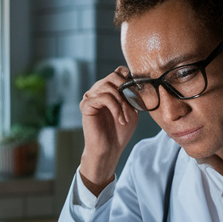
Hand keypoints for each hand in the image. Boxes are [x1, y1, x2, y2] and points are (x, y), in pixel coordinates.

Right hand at [77, 68, 139, 194]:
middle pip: (113, 76)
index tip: (136, 91)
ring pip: (109, 87)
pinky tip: (119, 119)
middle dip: (126, 90)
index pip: (117, 72)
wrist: (110, 149)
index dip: (128, 78)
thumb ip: (132, 95)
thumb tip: (134, 81)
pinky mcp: (86, 105)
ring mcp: (90, 96)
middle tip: (131, 106)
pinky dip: (115, 108)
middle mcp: (98, 90)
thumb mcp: (131, 109)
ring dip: (121, 103)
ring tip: (124, 118)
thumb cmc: (120, 131)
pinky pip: (104, 97)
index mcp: (108, 90)